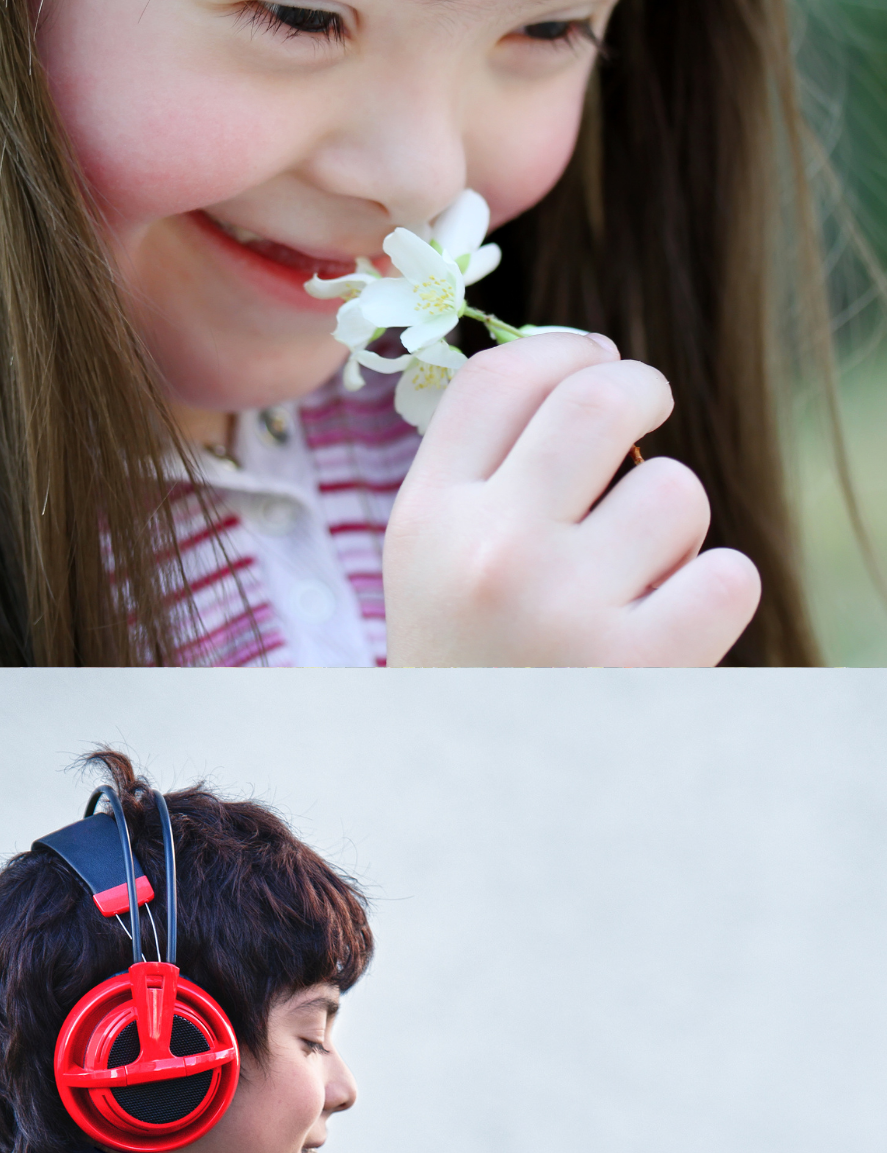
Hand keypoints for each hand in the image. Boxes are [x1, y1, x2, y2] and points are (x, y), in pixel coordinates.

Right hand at [382, 333, 761, 664]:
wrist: (469, 803)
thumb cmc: (464, 662)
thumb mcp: (428, 564)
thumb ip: (480, 471)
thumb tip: (581, 362)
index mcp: (424, 521)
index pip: (501, 376)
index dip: (564, 349)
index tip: (592, 362)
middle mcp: (489, 552)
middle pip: (601, 396)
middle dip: (641, 392)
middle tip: (647, 418)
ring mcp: (567, 606)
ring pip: (676, 492)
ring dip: (673, 525)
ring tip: (633, 575)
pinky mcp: (644, 662)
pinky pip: (729, 574)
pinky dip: (712, 595)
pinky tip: (667, 625)